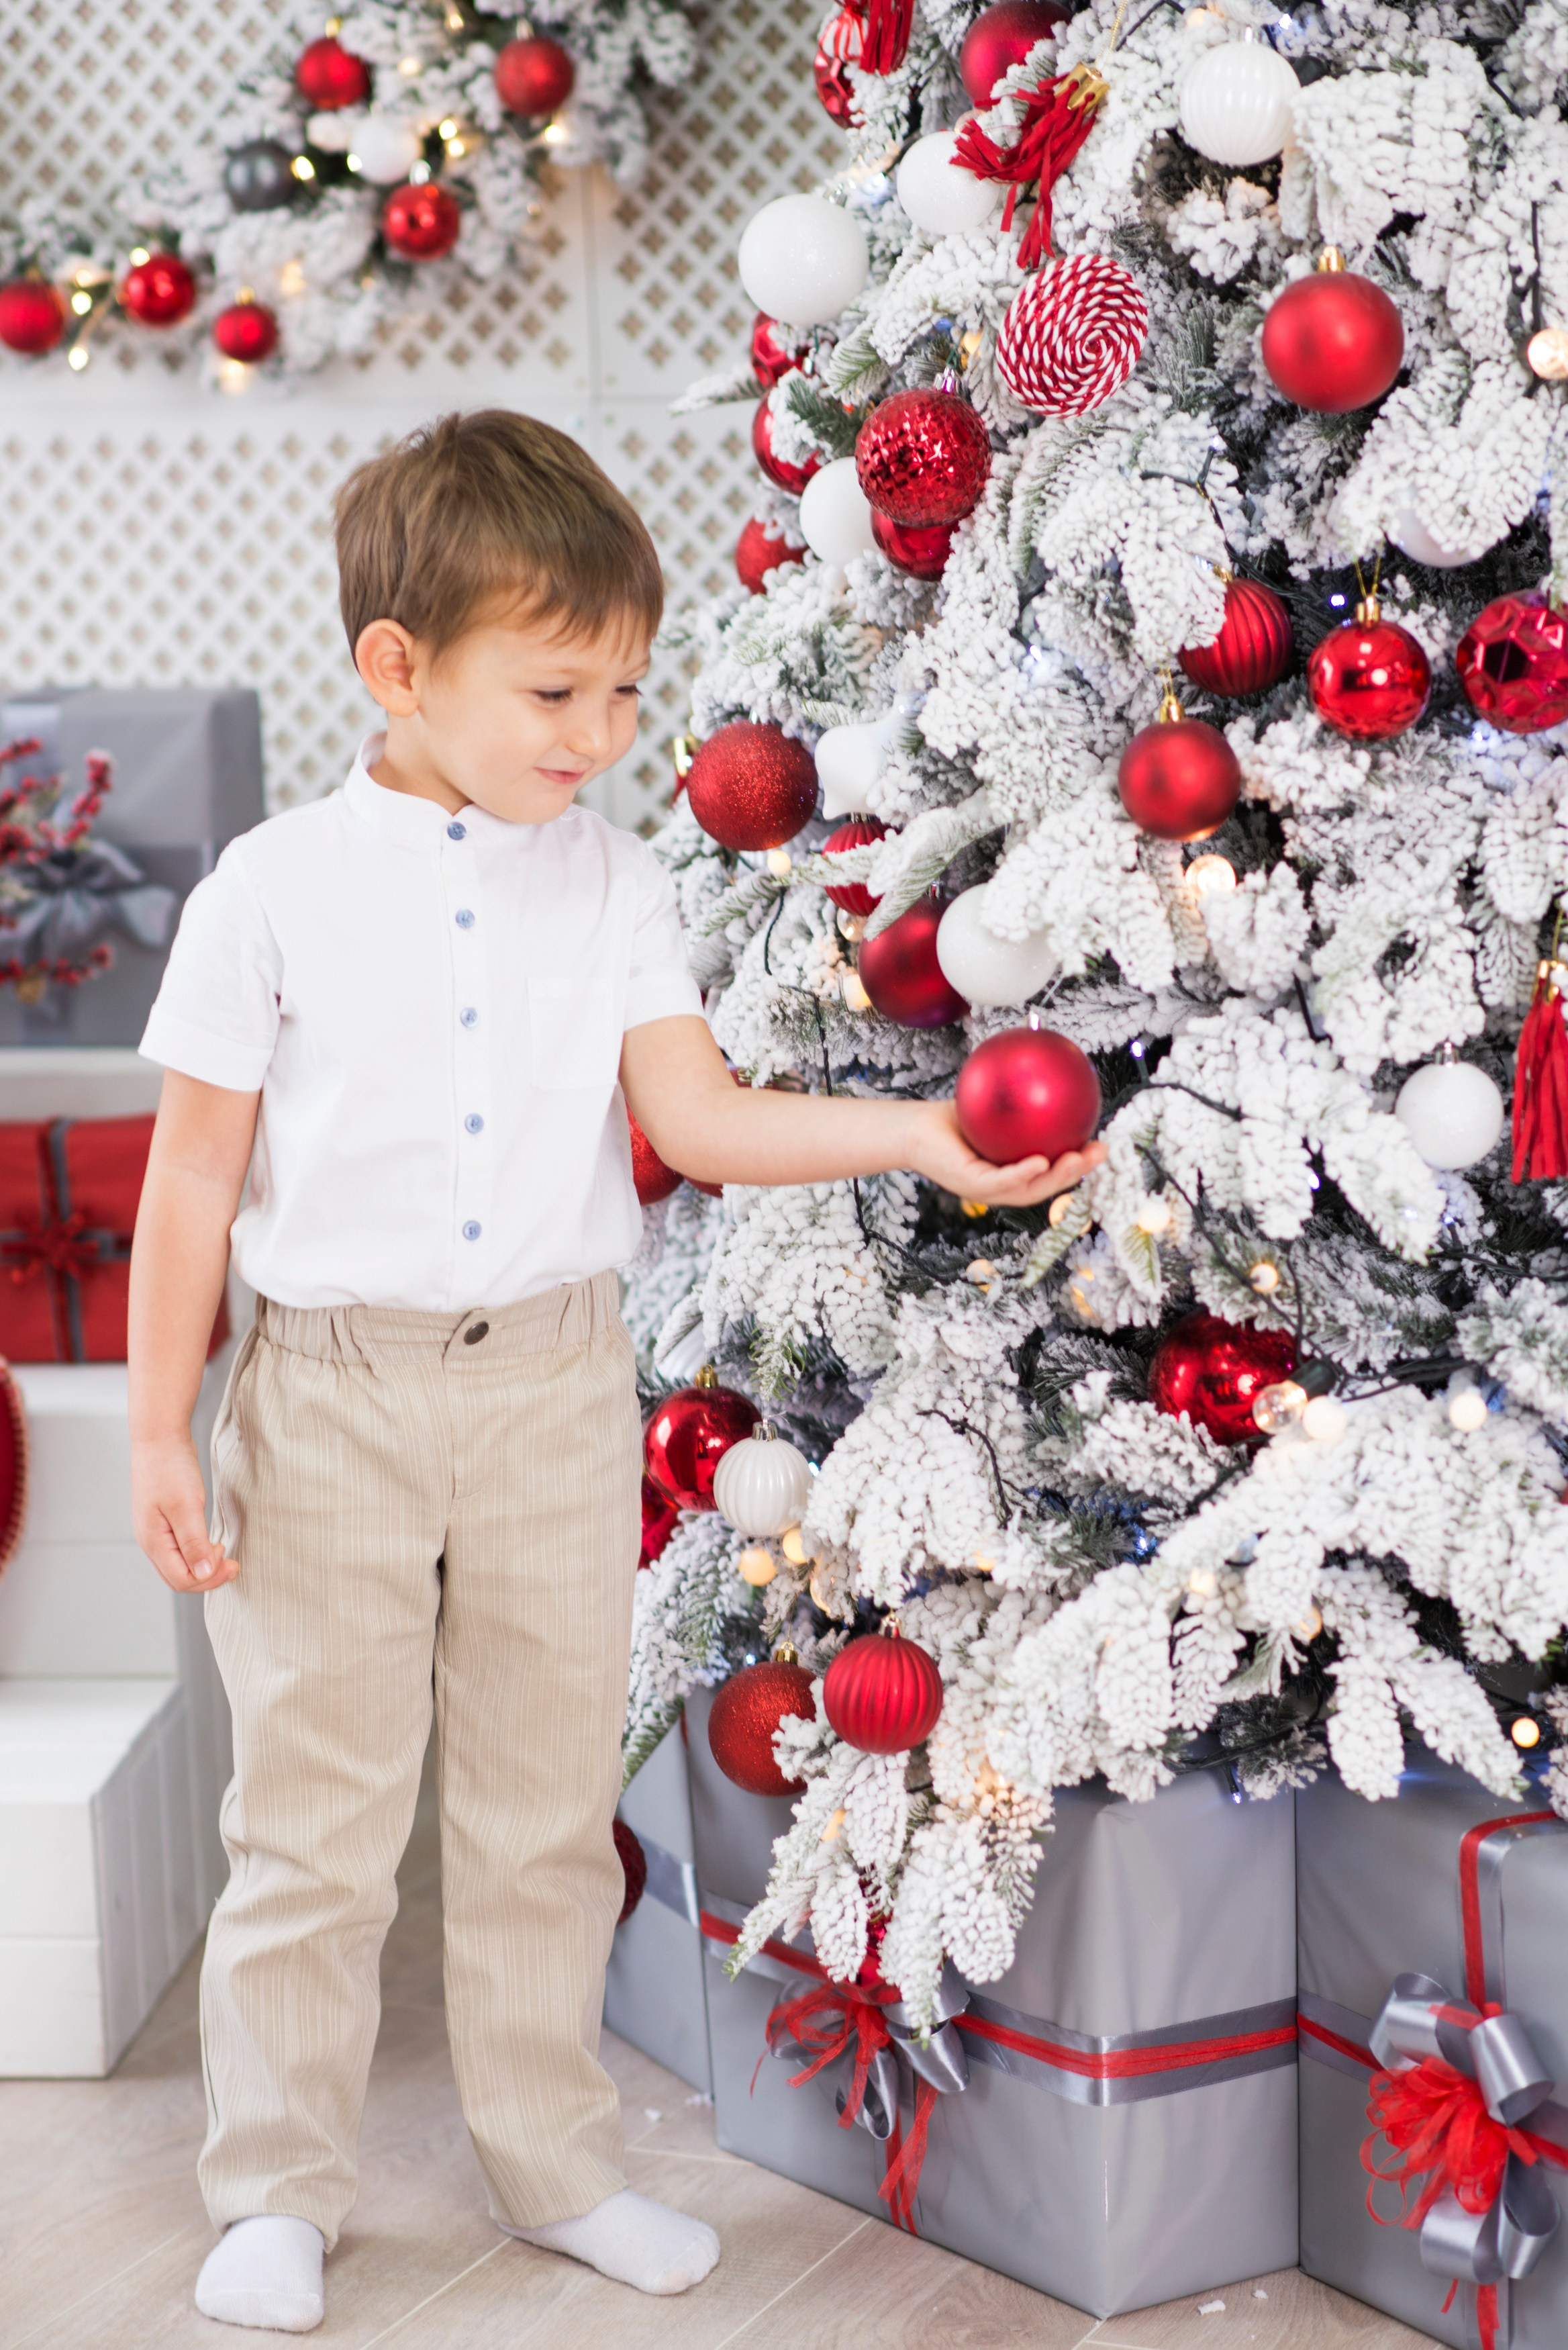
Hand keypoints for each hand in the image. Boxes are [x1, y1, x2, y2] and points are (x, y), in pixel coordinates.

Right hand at [131, 1433, 236, 1592]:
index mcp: (152, 1542)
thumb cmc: (169, 1467)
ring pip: (177, 1565)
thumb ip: (193, 1543)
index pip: (180, 1580)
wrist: (159, 1437)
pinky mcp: (162, 1521)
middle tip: (233, 1564)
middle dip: (207, 1576)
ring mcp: (154, 1531)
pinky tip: (209, 1543)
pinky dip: (196, 1552)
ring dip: (202, 1566)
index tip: (230, 1561)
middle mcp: (150, 1541)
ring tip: (223, 1554)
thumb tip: (202, 1574)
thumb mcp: (186, 1506)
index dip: (208, 1578)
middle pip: (178, 1577)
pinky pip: (178, 1549)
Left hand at [907, 1099, 1106, 1207]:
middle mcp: (1004, 1184)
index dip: (1079, 1162)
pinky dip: (1023, 1173)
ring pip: (1030, 1190)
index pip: (1053, 1170)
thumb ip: (1020, 1090)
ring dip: (1058, 1177)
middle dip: (1079, 1171)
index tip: (1101, 1142)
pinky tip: (1041, 1161)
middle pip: (1050, 1184)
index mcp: (1013, 1170)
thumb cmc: (952, 1114)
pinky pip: (1001, 1181)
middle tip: (1102, 1152)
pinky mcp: (970, 1185)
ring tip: (1078, 1160)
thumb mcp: (993, 1099)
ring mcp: (987, 1188)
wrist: (913, 1127)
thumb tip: (1049, 1061)